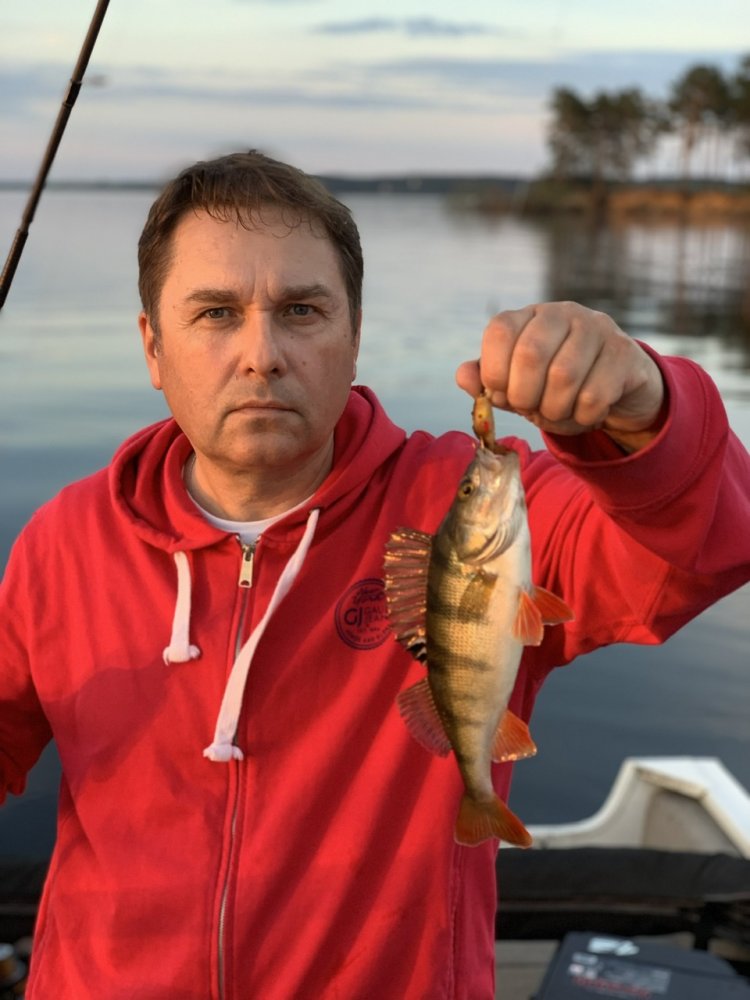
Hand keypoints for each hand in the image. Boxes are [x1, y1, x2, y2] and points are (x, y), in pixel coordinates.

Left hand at [455, 302, 665, 449]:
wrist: (615, 390)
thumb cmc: (555, 386)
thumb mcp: (516, 385)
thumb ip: (487, 381)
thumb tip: (464, 376)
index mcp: (528, 316)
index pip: (500, 331)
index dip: (494, 372)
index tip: (502, 395)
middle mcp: (562, 313)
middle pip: (531, 354)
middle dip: (524, 396)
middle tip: (529, 409)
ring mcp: (596, 327)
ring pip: (564, 376)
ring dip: (554, 410)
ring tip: (557, 413)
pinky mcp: (624, 352)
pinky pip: (595, 394)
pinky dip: (582, 416)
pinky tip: (585, 413)